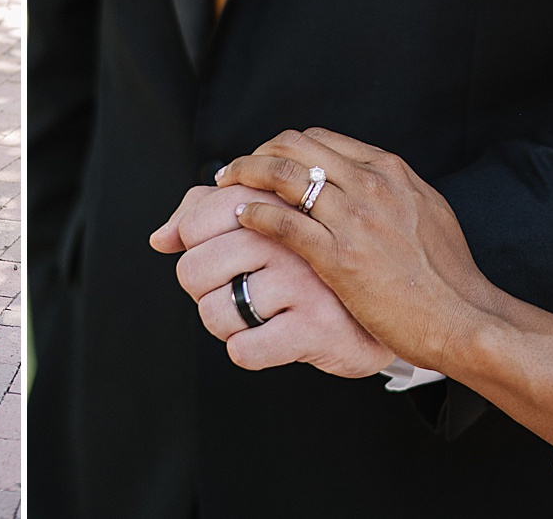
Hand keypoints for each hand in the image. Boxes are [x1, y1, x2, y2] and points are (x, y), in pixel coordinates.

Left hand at [151, 184, 390, 375]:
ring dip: (223, 324)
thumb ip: (206, 212)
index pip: (196, 219)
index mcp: (276, 201)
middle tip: (230, 290)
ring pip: (215, 312)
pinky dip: (245, 351)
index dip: (193, 242)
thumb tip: (160, 238)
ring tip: (250, 315)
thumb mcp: (267, 219)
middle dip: (201, 290)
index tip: (216, 250)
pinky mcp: (315, 328)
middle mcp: (288, 237)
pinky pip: (245, 349)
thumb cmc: (315, 261)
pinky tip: (266, 338)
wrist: (393, 303)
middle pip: (194, 269)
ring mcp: (302, 282)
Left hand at [220, 128, 498, 374]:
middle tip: (234, 170)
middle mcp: (370, 185)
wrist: (464, 318)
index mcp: (389, 170)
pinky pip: (283, 222)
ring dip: (245, 175)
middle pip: (293, 147)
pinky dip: (256, 213)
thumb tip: (362, 177)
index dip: (282, 147)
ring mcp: (355, 219)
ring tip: (225, 186)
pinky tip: (243, 217)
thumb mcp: (427, 210)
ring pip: (282, 176)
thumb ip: (392, 189)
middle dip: (256, 153)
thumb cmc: (448, 275)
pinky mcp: (340, 257)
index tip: (264, 161)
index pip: (318, 139)